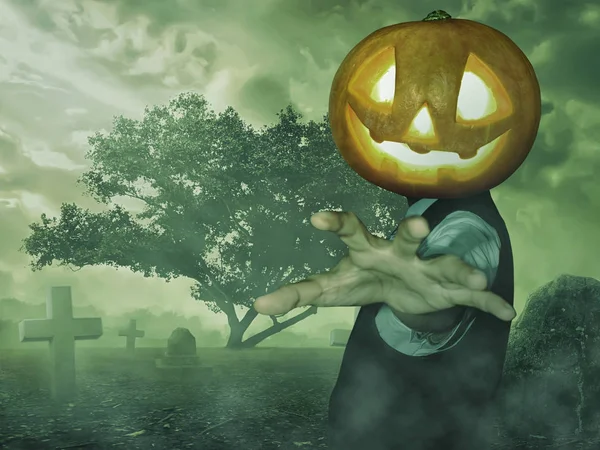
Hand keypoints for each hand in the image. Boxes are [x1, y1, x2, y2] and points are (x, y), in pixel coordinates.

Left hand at [253, 211, 515, 321]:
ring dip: (460, 269)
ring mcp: (429, 269)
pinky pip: (472, 298)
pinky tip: (506, 313)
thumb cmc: (364, 280)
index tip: (317, 218)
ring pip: (447, 264)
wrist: (406, 289)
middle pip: (407, 239)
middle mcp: (401, 253)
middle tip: (417, 225)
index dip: (336, 224)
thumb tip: (257, 305)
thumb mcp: (331, 289)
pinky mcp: (449, 289)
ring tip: (473, 277)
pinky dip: (489, 305)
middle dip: (413, 232)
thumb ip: (297, 293)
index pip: (351, 232)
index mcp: (368, 251)